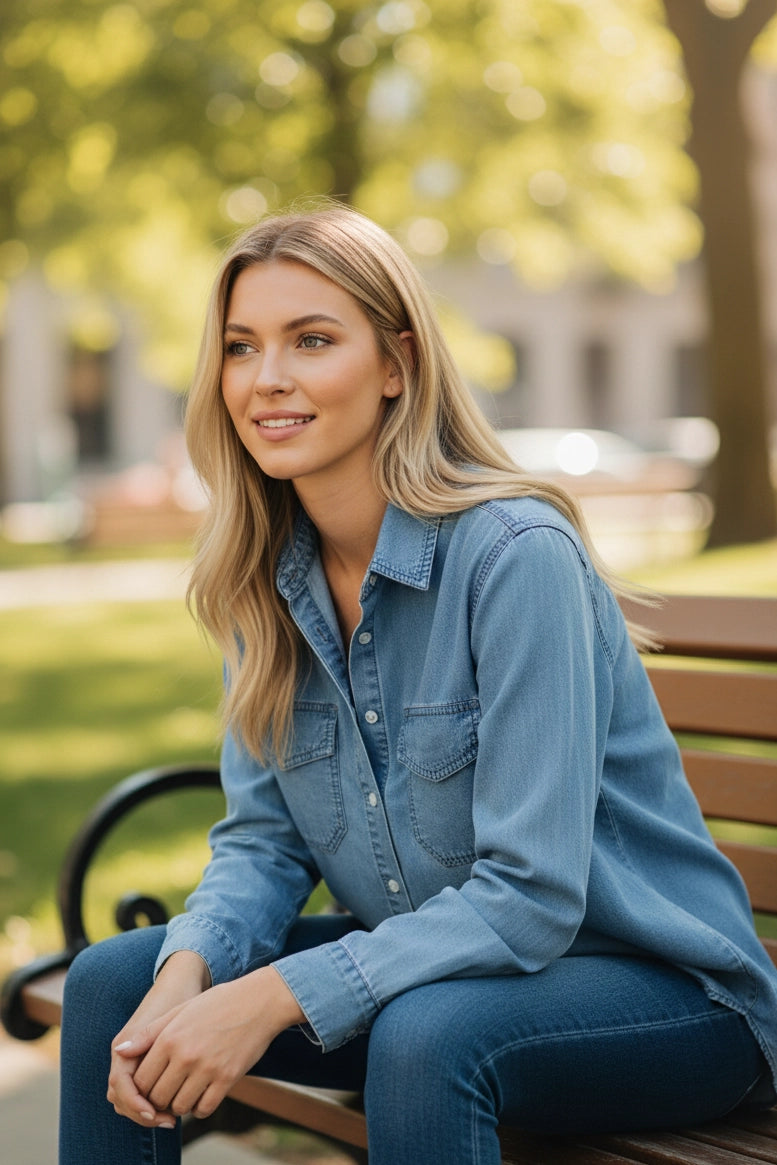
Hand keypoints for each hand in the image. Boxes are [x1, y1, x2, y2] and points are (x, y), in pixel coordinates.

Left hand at [113, 965, 303, 1122]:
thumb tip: (120, 1052)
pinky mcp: (227, 1079)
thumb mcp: (180, 1010)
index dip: (141, 1088)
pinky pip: (204, 1108)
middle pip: (157, 1097)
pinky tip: (202, 1094)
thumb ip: (149, 1033)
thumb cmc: (217, 1003)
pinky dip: (200, 1107)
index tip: (151, 1083)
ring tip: (184, 1091)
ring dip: (178, 1105)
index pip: (141, 1080)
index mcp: (169, 1038)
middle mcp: (185, 1055)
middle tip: (167, 1091)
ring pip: (179, 1107)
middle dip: (158, 1099)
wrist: (259, 1001)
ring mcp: (207, 1069)